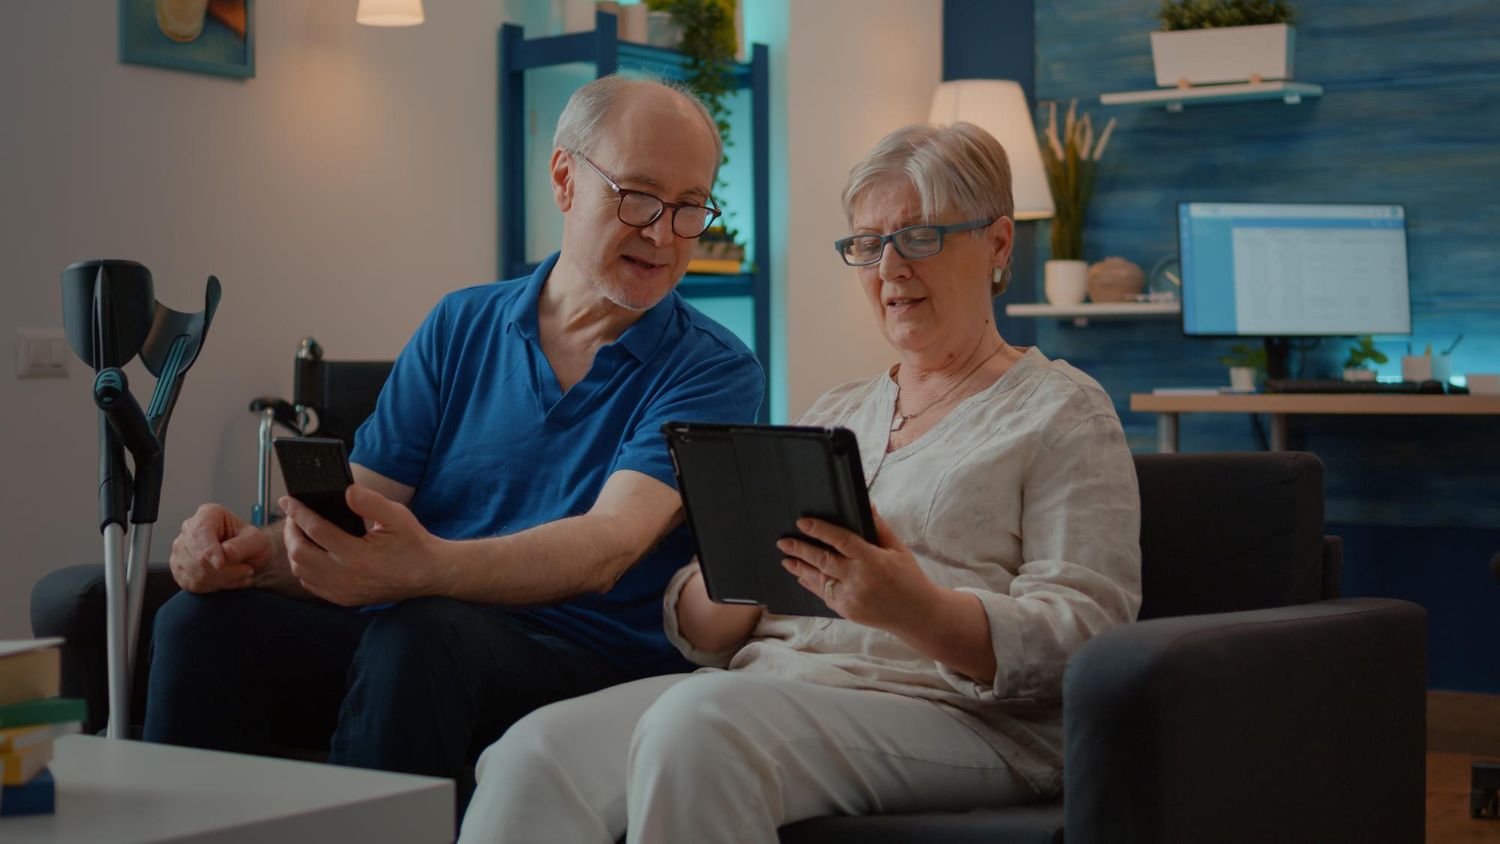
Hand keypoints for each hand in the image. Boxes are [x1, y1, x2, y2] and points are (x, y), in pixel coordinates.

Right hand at [169, 503, 272, 593]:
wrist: (250, 557)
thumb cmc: (251, 544)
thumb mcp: (257, 540)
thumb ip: (241, 546)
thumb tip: (225, 553)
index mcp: (208, 514)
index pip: (201, 533)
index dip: (209, 551)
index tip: (220, 564)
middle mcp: (189, 530)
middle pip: (199, 557)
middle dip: (226, 570)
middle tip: (247, 570)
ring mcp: (180, 551)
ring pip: (197, 573)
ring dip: (225, 580)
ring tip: (242, 574)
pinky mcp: (179, 570)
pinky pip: (194, 584)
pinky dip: (216, 587)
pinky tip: (230, 580)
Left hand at [280, 484, 439, 606]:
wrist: (428, 574)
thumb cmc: (412, 542)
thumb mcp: (397, 516)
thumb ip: (371, 502)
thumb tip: (346, 491)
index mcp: (359, 556)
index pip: (316, 530)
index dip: (298, 512)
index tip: (288, 500)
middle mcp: (346, 577)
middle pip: (300, 553)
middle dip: (290, 531)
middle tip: (292, 515)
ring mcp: (343, 592)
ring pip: (301, 571)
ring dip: (294, 549)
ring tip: (299, 531)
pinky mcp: (343, 600)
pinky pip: (310, 584)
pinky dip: (303, 566)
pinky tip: (310, 552)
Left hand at [778, 507, 939, 631]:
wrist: (917, 614)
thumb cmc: (908, 577)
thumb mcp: (898, 549)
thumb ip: (879, 527)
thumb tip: (866, 505)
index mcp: (873, 560)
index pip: (841, 540)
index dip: (820, 530)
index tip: (803, 522)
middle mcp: (860, 579)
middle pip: (823, 560)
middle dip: (801, 549)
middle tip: (784, 541)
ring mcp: (852, 598)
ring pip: (820, 580)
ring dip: (801, 568)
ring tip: (786, 559)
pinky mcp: (848, 611)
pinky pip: (825, 595)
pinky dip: (812, 584)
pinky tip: (802, 576)